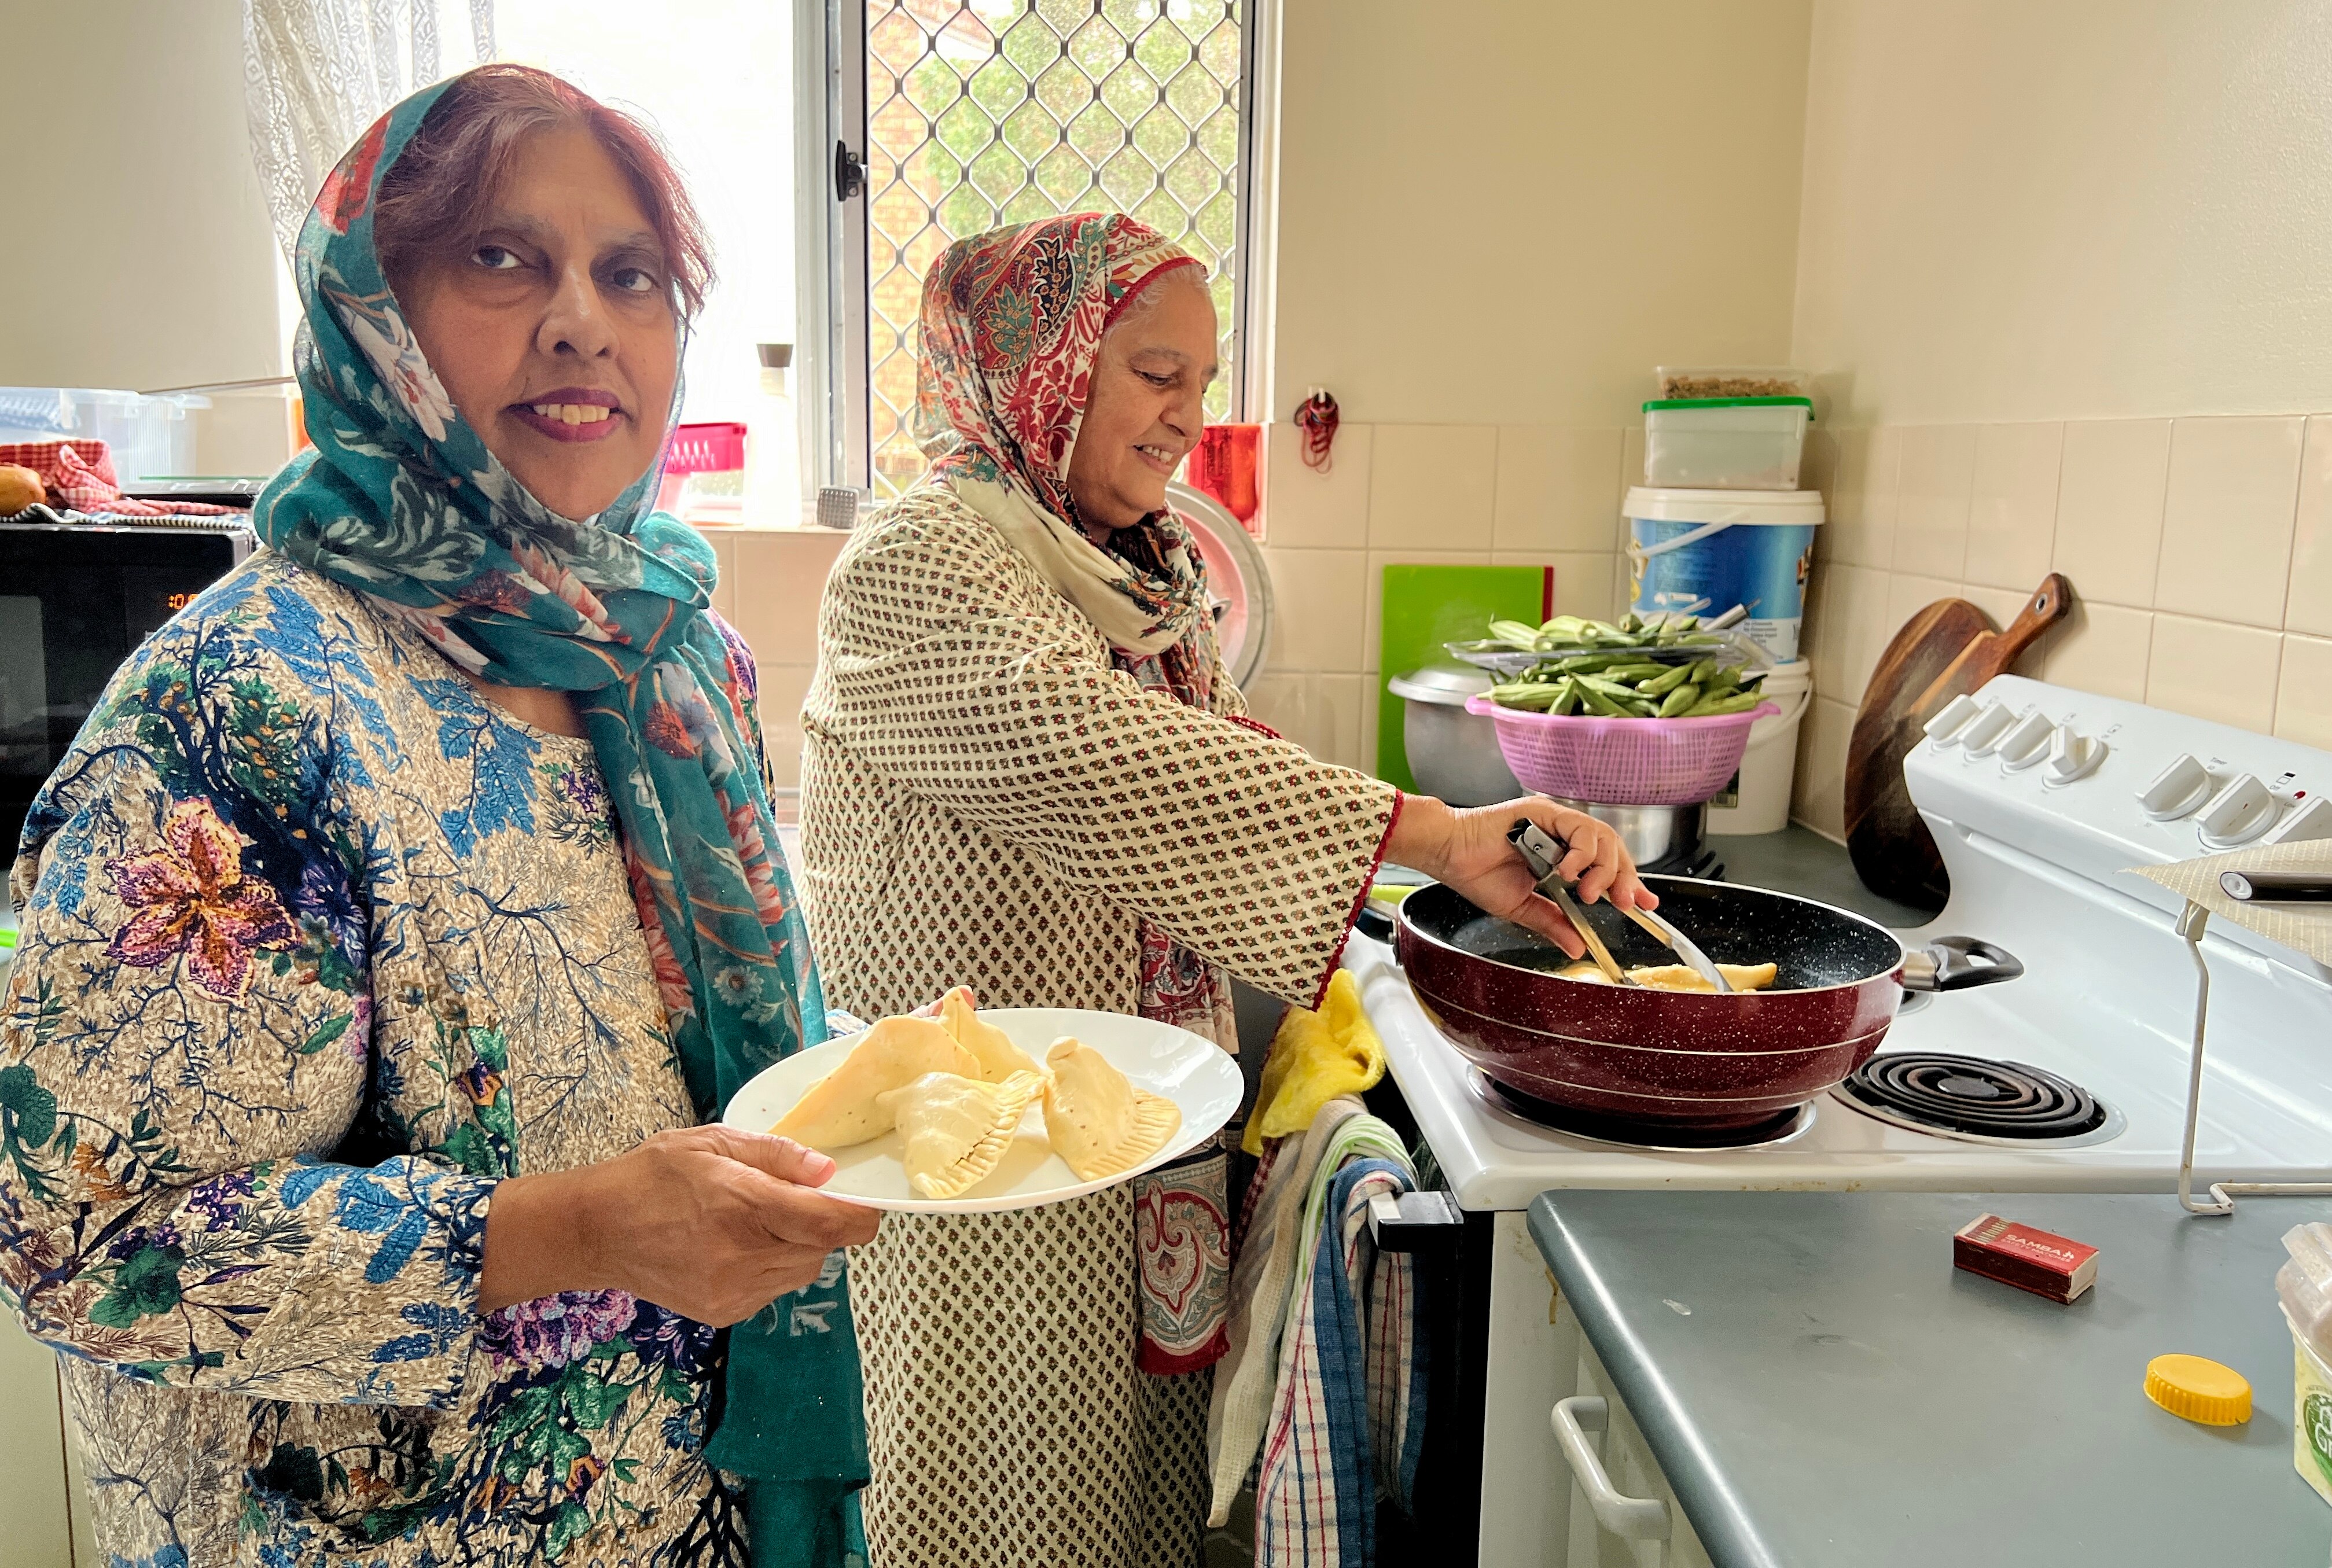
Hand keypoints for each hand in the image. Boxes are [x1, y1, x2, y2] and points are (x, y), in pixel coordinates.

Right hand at [482, 1125, 881, 1324]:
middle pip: (822, 1250)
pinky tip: (736, 1246)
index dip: (861, 1214)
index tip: (867, 1201)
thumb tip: (828, 1171)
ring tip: (755, 1221)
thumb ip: (776, 1156)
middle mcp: (744, 1258)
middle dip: (822, 1225)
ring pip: (801, 1273)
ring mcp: (734, 1292)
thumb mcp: (712, 1142)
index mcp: (745, 1209)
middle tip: (792, 1200)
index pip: (832, 1224)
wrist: (595, 1231)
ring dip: (797, 1247)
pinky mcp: (724, 1313)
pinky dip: (771, 1267)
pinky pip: (772, 1290)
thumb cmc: (652, 1176)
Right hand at [1383, 795, 1654, 959]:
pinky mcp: (1545, 811)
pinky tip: (1569, 872)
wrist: (1448, 854)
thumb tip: (1577, 947)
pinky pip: (1579, 829)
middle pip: (1613, 851)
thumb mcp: (1523, 908)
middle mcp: (1563, 837)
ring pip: (1602, 838)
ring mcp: (1556, 822)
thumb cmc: (1476, 873)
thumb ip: (1553, 923)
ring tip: (1587, 892)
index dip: (1631, 883)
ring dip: (1602, 868)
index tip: (1647, 904)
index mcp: (1562, 857)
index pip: (1608, 867)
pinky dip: (1580, 852)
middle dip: (1625, 879)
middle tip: (1625, 904)